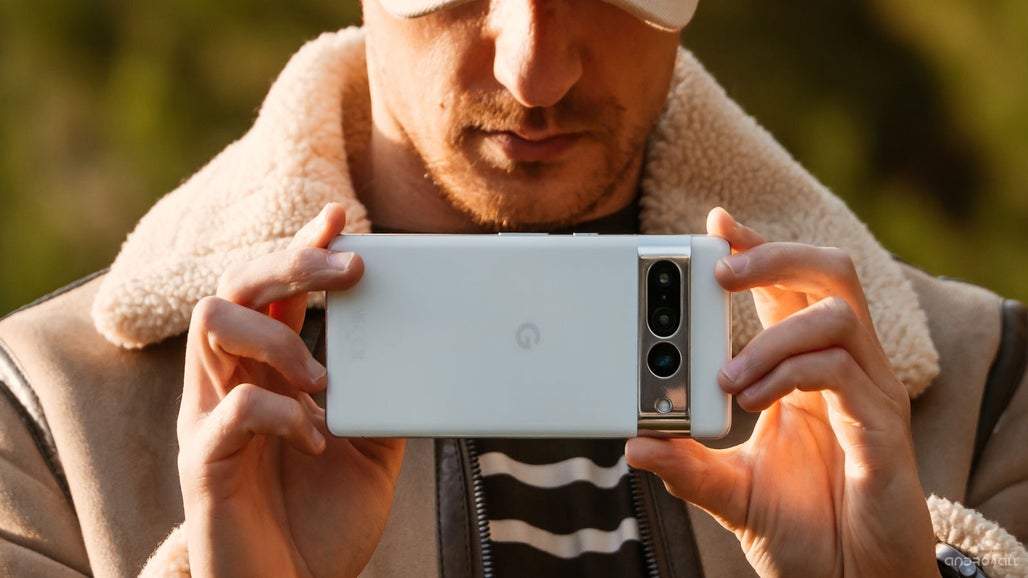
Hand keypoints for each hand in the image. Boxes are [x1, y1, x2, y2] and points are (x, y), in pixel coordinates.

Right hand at [177, 203, 404, 576]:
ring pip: (215, 323)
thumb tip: (419, 350)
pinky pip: (232, 409)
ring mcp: (210, 419)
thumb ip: (384, 398)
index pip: (274, 291)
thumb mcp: (372, 450)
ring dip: (280, 337)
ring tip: (325, 379)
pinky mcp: (203, 463)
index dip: (301, 248)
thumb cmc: (323, 522)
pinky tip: (316, 437)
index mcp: (268, 374)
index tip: (340, 217)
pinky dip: (283, 412)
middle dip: (293, 264)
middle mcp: (230, 384)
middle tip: (349, 271)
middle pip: (236, 286)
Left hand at [626, 208, 937, 576]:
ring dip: (773, 334)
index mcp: (805, 372)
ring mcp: (869, 393)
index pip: (788, 287)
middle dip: (774, 255)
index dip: (758, 249)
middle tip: (720, 270)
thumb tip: (633, 441)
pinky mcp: (883, 426)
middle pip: (828, 273)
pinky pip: (844, 369)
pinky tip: (753, 402)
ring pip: (838, 312)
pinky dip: (790, 373)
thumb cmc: (803, 529)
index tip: (716, 224)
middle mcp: (843, 370)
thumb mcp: (728, 490)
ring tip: (728, 377)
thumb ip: (686, 463)